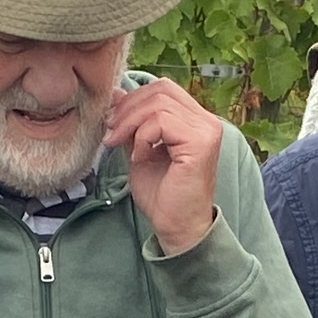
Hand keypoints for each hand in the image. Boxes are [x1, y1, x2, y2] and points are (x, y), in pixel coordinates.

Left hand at [106, 77, 225, 257]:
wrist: (177, 228)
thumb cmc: (162, 196)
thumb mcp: (138, 150)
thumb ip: (132, 122)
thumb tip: (116, 93)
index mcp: (195, 120)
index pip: (163, 89)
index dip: (133, 99)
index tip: (112, 123)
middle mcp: (206, 121)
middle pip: (161, 90)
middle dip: (128, 109)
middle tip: (111, 133)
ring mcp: (206, 130)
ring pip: (159, 103)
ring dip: (130, 123)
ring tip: (120, 145)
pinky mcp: (201, 143)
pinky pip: (162, 122)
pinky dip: (142, 137)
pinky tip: (140, 157)